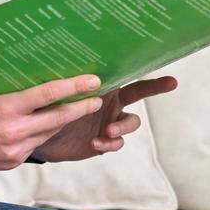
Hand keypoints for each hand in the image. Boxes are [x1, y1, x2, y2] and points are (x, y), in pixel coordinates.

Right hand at [0, 75, 107, 170]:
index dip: (74, 87)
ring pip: (49, 133)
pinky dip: (42, 134)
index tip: (93, 81)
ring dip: (63, 121)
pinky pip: (36, 145)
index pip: (47, 95)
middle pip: (57, 118)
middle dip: (81, 108)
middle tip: (97, 99)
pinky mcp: (15, 162)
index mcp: (7, 109)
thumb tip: (44, 87)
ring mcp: (16, 150)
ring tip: (77, 108)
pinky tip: (44, 126)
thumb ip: (17, 95)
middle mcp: (15, 131)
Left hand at [33, 75, 178, 162]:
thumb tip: (68, 65)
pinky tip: (95, 143)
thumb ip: (66, 84)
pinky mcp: (104, 141)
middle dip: (156, 86)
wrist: (38, 134)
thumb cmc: (46, 106)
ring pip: (130, 122)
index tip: (166, 69)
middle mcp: (111, 101)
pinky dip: (109, 143)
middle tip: (171, 82)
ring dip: (122, 126)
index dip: (143, 68)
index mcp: (102, 85)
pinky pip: (115, 143)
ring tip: (108, 131)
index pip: (125, 73)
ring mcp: (110, 122)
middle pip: (140, 92)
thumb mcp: (54, 92)